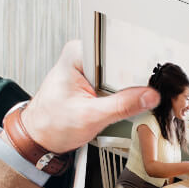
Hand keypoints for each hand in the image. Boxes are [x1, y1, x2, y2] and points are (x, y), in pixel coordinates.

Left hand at [17, 41, 159, 152]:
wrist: (40, 137)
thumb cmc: (51, 124)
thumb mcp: (90, 117)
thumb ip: (122, 106)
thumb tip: (149, 96)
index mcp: (78, 53)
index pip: (116, 51)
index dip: (133, 67)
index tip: (145, 82)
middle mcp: (84, 54)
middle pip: (122, 59)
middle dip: (133, 79)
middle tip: (137, 95)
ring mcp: (91, 65)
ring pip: (123, 70)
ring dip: (129, 87)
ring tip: (118, 102)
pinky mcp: (96, 76)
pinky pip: (119, 79)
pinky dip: (123, 92)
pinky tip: (118, 102)